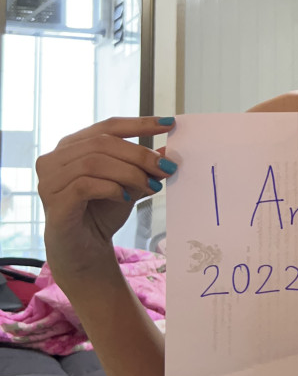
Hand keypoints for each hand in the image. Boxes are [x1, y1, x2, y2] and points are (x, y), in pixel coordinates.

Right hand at [37, 116, 175, 284]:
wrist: (85, 251)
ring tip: (151, 186)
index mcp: (73, 146)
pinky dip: (111, 188)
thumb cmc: (103, 213)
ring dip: (129, 173)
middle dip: (139, 154)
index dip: (139, 124)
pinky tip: (126, 197)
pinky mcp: (53, 202)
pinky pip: (85, 185)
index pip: (108, 126)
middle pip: (103, 142)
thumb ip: (143, 167)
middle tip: (165, 168)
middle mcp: (56, 158)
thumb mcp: (129, 185)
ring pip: (94, 162)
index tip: (169, 124)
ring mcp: (50, 179)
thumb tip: (168, 153)